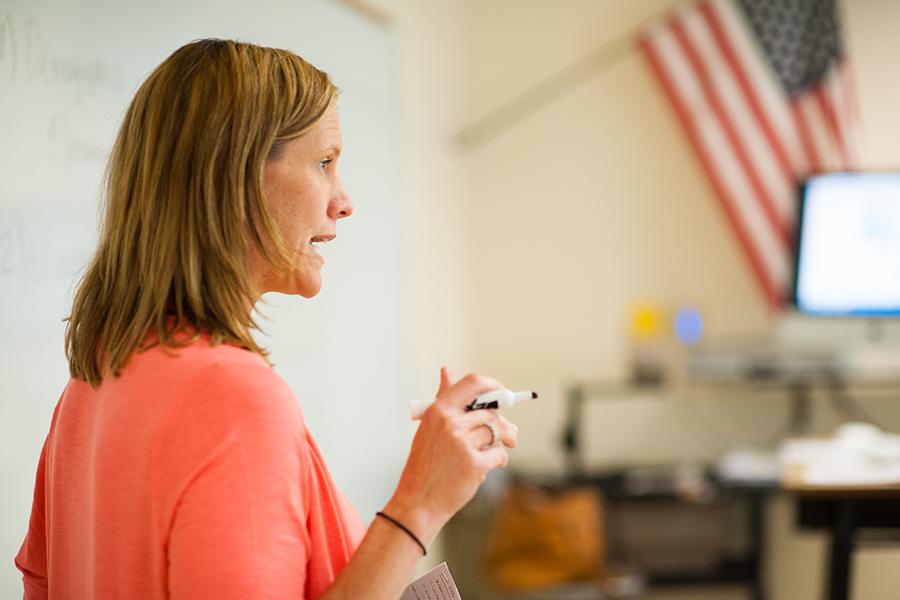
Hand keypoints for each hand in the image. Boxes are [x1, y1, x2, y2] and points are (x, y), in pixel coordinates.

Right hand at [384, 368, 517, 545]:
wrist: (418, 502)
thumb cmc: (424, 464)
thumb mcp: (429, 427)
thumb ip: (443, 400)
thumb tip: (446, 370)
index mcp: (438, 410)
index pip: (473, 383)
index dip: (493, 386)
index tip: (502, 395)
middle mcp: (450, 422)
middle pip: (491, 411)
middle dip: (503, 423)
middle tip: (509, 433)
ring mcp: (462, 442)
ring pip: (496, 432)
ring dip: (502, 442)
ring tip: (496, 451)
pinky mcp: (474, 463)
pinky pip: (499, 454)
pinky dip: (498, 460)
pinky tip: (487, 467)